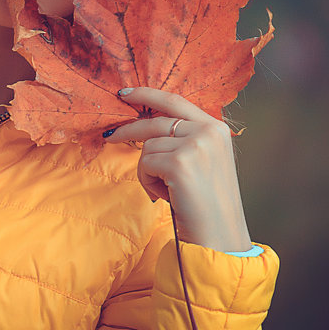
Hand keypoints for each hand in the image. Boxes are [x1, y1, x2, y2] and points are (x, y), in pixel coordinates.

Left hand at [104, 87, 252, 252]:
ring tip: (166, 189)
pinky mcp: (180, 163)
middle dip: (128, 130)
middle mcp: (209, 131)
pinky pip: (145, 163)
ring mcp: (196, 145)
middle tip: (109, 136)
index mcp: (217, 128)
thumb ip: (184, 138)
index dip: (147, 95)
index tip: (124, 93)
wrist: (219, 236)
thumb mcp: (202, 161)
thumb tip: (147, 123)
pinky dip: (148, 181)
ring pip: (148, 146)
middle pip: (155, 121)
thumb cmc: (205, 202)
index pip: (175, 101)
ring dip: (148, 170)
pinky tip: (166, 195)